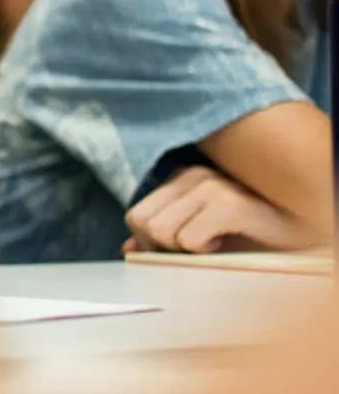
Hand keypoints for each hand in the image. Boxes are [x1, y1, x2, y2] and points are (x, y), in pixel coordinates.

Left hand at [124, 165, 323, 254]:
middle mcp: (192, 175)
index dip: (149, 243)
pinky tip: (225, 244)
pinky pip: (188, 240)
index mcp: (180, 179)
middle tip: (195, 251)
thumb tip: (128, 249)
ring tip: (214, 244)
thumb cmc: (251, 236)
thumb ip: (163, 238)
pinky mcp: (230, 205)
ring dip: (183, 251)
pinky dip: (202, 252)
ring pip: (161, 232)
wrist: (299, 236)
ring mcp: (212, 186)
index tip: (178, 251)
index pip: (135, 215)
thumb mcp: (201, 236)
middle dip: (161, 248)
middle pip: (141, 222)